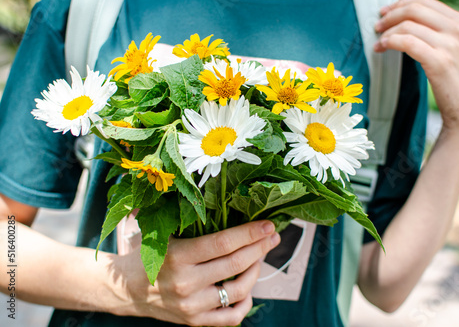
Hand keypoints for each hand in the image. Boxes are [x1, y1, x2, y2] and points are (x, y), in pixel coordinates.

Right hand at [111, 220, 279, 325]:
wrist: (126, 289)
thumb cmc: (148, 254)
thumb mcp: (164, 233)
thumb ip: (191, 221)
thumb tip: (231, 204)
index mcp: (177, 256)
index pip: (223, 243)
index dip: (250, 233)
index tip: (268, 225)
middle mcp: (185, 283)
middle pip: (235, 264)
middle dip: (260, 248)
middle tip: (273, 237)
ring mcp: (192, 306)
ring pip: (239, 290)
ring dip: (256, 270)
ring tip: (259, 257)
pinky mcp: (195, 321)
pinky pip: (232, 316)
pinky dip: (246, 300)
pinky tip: (247, 286)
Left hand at [374, 0, 458, 138]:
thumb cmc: (453, 79)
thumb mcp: (452, 47)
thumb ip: (436, 31)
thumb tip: (405, 19)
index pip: (424, 1)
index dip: (400, 4)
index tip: (385, 13)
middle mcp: (457, 29)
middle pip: (414, 9)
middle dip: (390, 16)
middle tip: (377, 27)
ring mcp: (450, 45)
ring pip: (408, 26)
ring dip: (387, 33)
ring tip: (379, 43)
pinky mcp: (440, 62)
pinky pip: (407, 43)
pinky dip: (391, 42)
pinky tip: (383, 48)